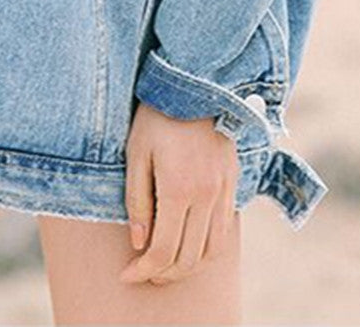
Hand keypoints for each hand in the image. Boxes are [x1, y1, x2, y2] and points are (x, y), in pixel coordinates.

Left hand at [120, 101, 238, 284]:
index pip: (164, 250)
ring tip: (165, 266)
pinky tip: (189, 246)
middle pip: (189, 258)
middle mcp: (207, 195)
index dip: (144, 270)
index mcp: (179, 189)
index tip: (127, 275)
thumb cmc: (158, 116)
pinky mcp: (232, 183)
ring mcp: (224, 190)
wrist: (196, 84)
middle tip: (143, 273)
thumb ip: (137, 201)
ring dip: (188, 267)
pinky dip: (207, 249)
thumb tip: (139, 244)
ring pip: (211, 251)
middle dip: (164, 274)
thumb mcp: (136, 154)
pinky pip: (224, 231)